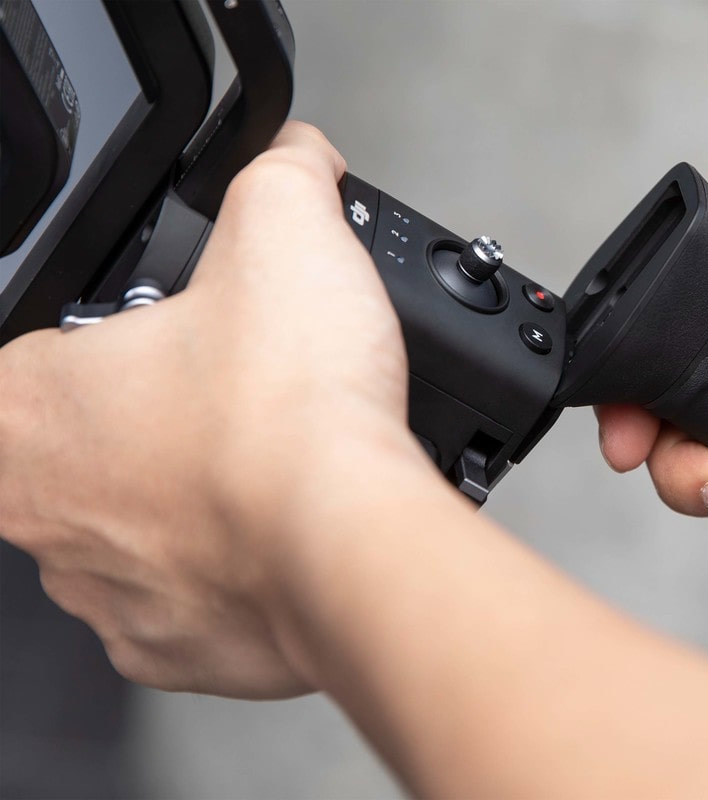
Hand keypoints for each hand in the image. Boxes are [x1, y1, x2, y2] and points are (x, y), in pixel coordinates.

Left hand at [0, 122, 451, 697]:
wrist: (355, 546)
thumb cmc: (293, 416)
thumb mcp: (285, 229)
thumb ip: (279, 171)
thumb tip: (297, 159)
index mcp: (30, 411)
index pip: (21, 362)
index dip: (92, 342)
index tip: (149, 343)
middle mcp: (48, 517)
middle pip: (74, 453)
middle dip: (147, 421)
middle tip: (221, 397)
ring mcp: (110, 595)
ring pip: (130, 533)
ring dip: (187, 498)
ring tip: (265, 461)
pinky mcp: (177, 650)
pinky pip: (187, 601)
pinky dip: (232, 567)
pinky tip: (284, 526)